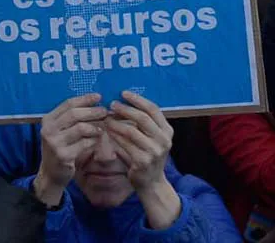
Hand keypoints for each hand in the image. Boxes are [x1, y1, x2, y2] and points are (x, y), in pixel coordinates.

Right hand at [32, 94, 105, 205]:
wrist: (51, 173)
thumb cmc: (59, 147)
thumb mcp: (60, 130)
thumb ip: (72, 118)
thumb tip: (95, 104)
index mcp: (48, 119)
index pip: (68, 104)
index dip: (85, 99)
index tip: (98, 97)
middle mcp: (48, 130)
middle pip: (74, 114)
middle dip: (92, 111)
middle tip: (105, 112)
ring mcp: (55, 143)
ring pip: (80, 128)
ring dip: (95, 127)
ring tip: (102, 128)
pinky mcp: (63, 156)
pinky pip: (84, 144)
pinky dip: (93, 140)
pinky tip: (97, 140)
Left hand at [106, 91, 181, 228]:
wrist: (152, 183)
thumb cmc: (149, 155)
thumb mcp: (153, 138)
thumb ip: (144, 123)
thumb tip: (125, 101)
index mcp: (167, 131)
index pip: (153, 109)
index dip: (138, 99)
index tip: (123, 93)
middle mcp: (164, 140)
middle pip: (143, 118)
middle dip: (125, 109)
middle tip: (112, 104)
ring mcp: (154, 152)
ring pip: (131, 131)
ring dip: (117, 123)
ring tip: (106, 118)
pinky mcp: (142, 161)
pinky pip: (125, 144)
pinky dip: (115, 136)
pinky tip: (108, 131)